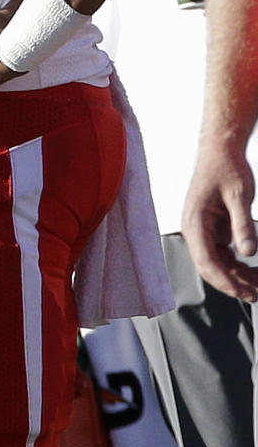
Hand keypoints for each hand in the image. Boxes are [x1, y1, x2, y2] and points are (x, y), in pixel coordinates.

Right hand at [182, 135, 257, 299]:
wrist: (221, 151)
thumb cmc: (226, 168)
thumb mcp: (239, 196)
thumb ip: (243, 225)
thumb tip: (248, 253)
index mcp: (194, 221)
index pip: (206, 261)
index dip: (225, 281)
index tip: (245, 293)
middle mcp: (194, 229)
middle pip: (209, 267)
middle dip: (232, 284)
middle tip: (257, 295)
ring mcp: (202, 230)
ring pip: (216, 264)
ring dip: (236, 276)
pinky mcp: (211, 229)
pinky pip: (221, 254)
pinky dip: (236, 265)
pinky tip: (252, 271)